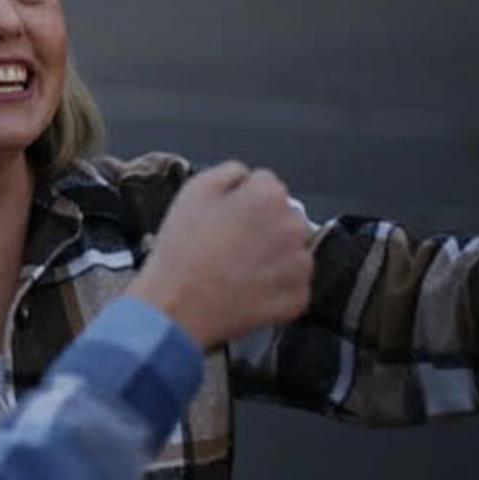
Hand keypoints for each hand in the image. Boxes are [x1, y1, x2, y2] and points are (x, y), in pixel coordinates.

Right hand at [128, 161, 313, 349]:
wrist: (179, 307)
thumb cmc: (183, 249)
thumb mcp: (194, 191)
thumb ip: (229, 172)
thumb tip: (247, 176)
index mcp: (269, 197)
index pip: (267, 185)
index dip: (244, 199)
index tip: (229, 216)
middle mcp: (293, 228)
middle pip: (285, 217)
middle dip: (265, 226)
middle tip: (232, 243)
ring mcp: (299, 267)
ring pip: (292, 250)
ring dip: (273, 255)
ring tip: (238, 268)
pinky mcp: (298, 299)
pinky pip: (293, 285)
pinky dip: (276, 287)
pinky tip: (248, 288)